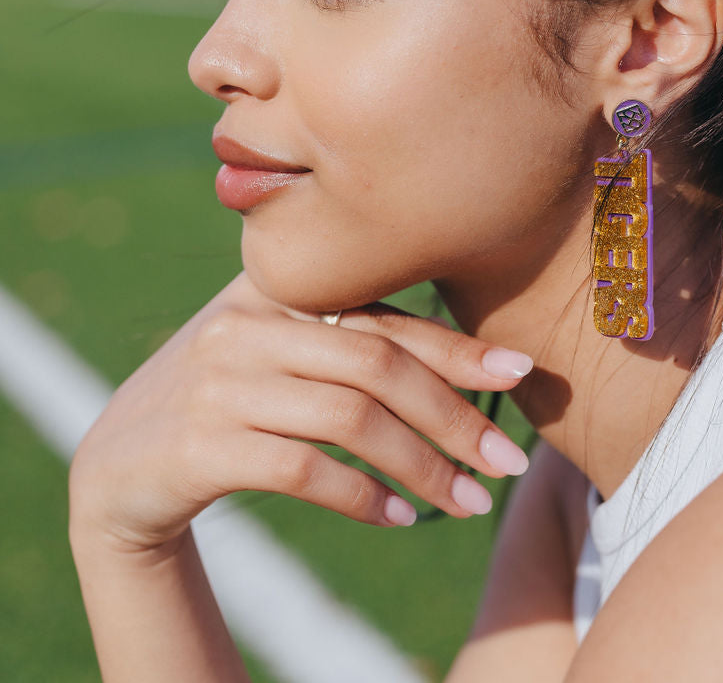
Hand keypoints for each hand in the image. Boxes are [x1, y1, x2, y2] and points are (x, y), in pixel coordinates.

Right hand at [68, 270, 533, 554]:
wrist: (118, 469)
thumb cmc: (227, 401)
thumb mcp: (278, 348)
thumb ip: (346, 332)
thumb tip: (466, 352)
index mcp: (274, 287)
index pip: (383, 314)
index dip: (456, 344)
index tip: (521, 371)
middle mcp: (245, 323)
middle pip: (377, 364)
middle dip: (453, 415)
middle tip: (508, 461)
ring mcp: (219, 383)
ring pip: (349, 419)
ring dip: (421, 466)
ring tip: (467, 502)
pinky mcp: (200, 445)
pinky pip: (303, 469)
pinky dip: (361, 494)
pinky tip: (400, 518)